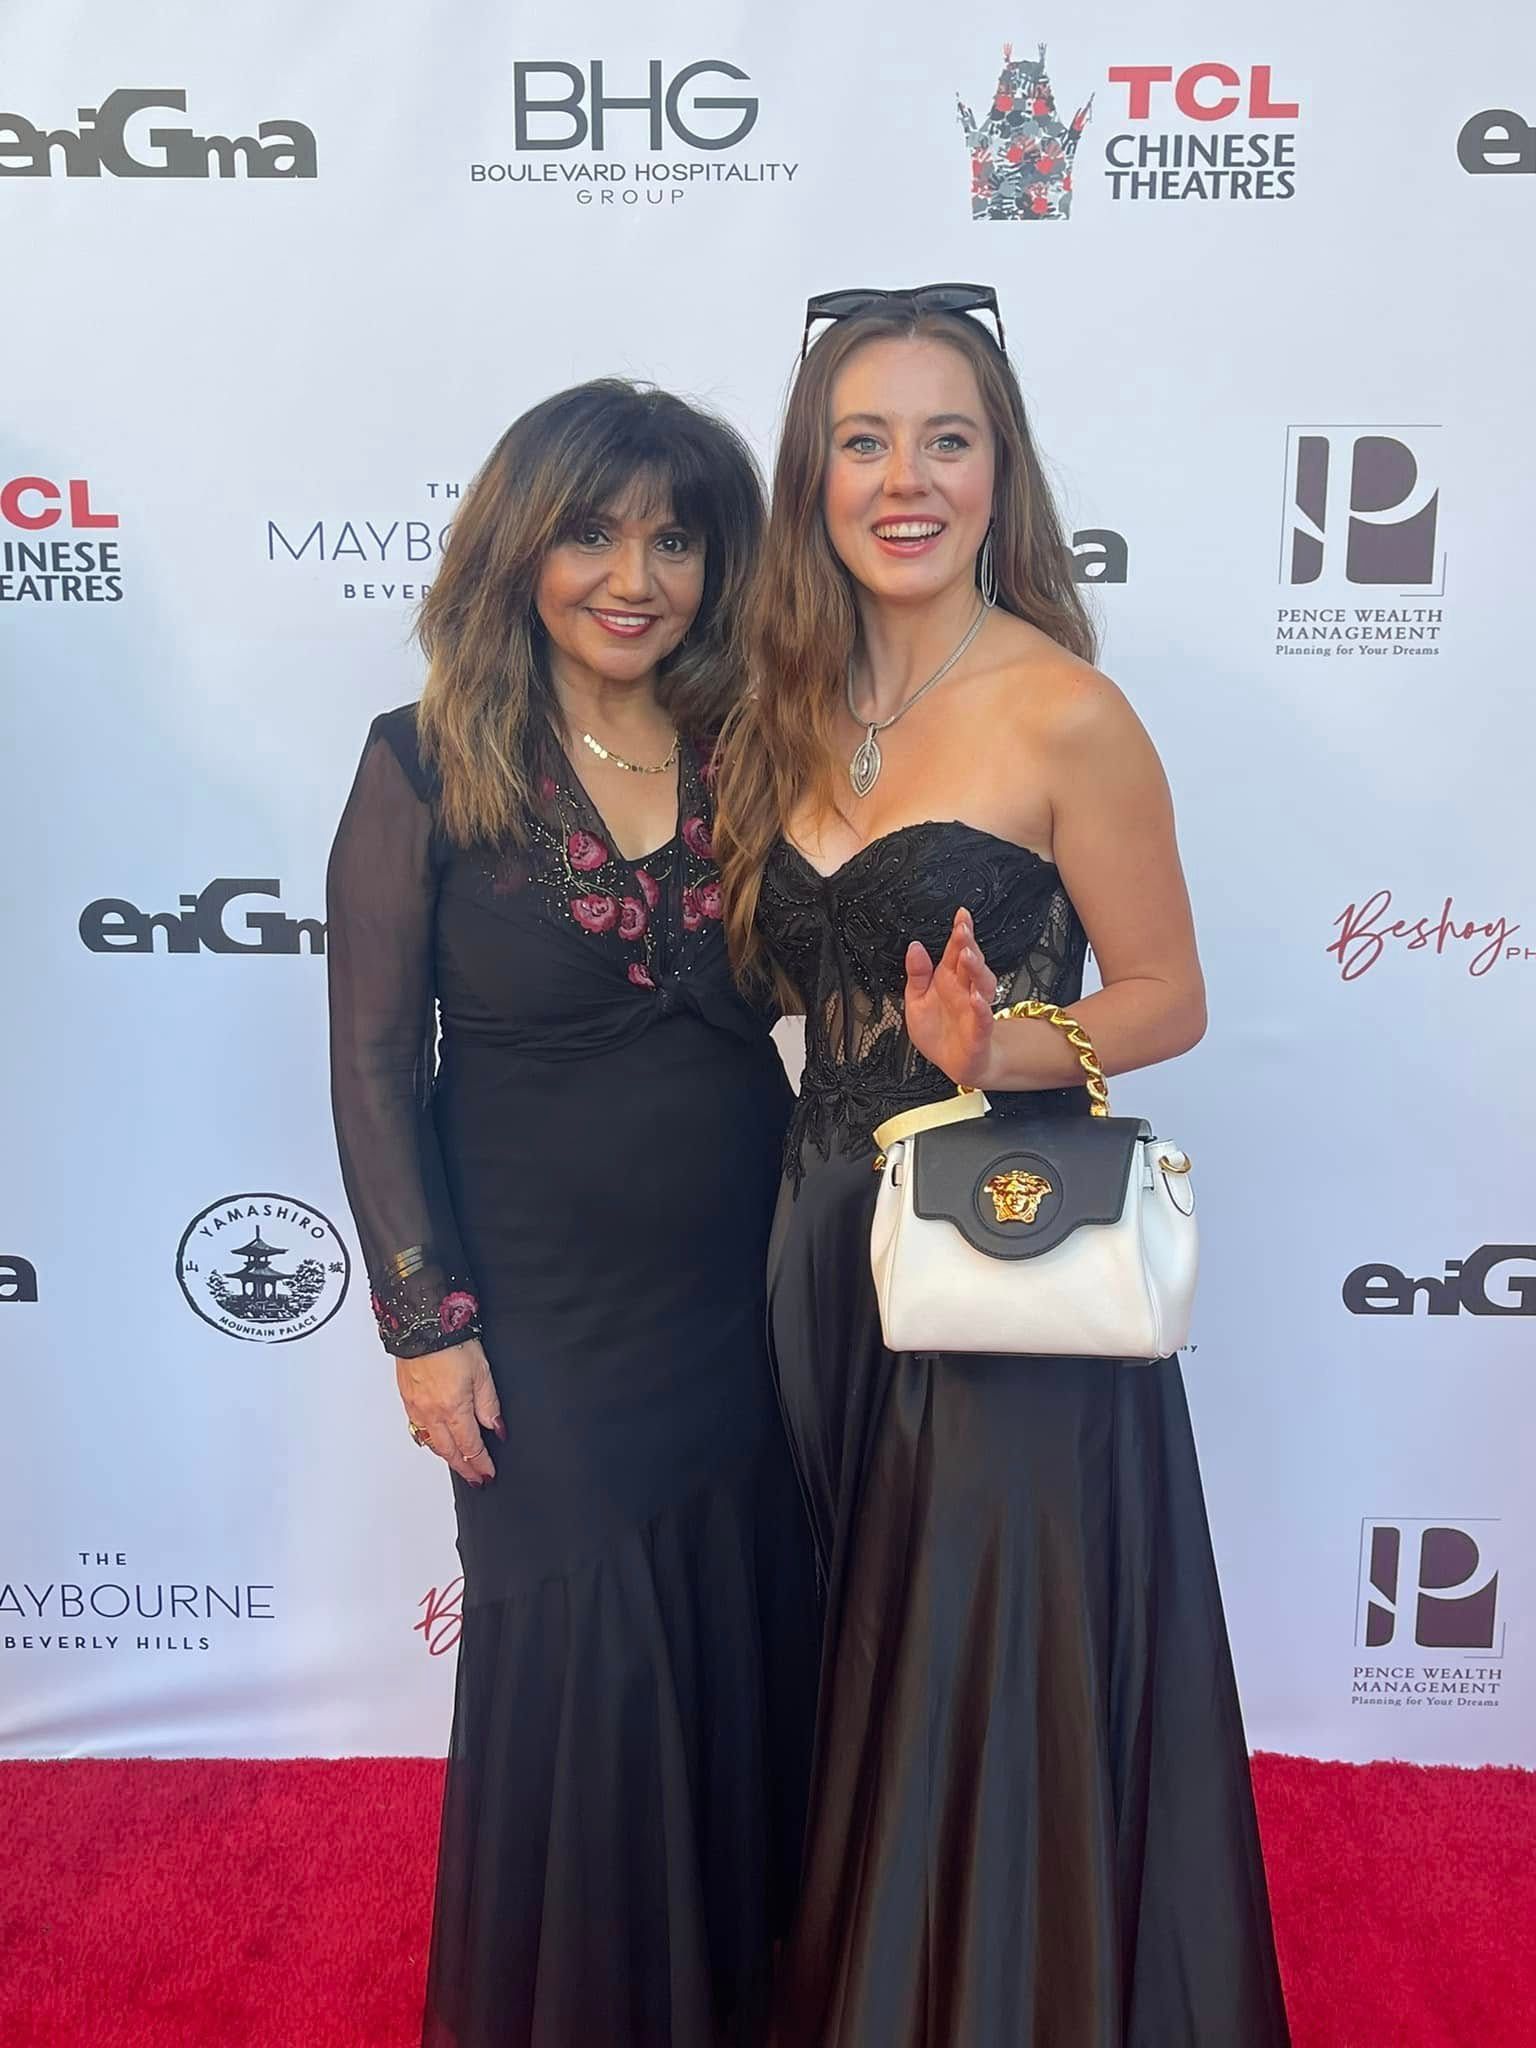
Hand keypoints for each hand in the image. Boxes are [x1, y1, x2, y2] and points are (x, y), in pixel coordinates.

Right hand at [397, 1337, 502, 1486]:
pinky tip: (433, 1441)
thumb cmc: (453, 1342)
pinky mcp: (407, 1397)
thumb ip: (489, 1405)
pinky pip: (417, 1428)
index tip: (488, 1474)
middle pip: (449, 1451)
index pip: (470, 1447)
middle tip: (475, 1479)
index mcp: (453, 1409)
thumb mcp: (482, 1373)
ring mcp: (416, 1407)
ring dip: (446, 1456)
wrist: (423, 1323)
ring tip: (458, 1463)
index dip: (480, 1463)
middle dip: (464, 1468)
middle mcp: (431, 1413)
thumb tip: (496, 1428)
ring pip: (432, 1443)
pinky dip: (428, 1440)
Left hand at [903, 908, 999, 1088]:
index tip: (961, 915)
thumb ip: (916, 973)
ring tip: (968, 957)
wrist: (952, 1062)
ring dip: (976, 969)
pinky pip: (983, 1017)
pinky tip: (976, 997)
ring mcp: (974, 1008)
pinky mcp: (979, 1031)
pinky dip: (981, 1008)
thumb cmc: (937, 1029)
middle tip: (963, 930)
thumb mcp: (916, 999)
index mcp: (949, 979)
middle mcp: (965, 990)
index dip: (960, 932)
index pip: (956, 950)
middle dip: (968, 944)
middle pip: (971, 962)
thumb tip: (914, 947)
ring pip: (982, 984)